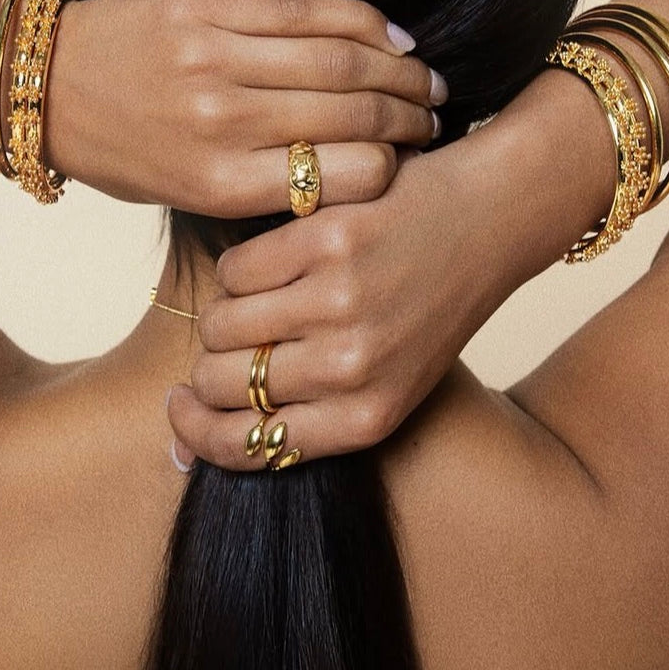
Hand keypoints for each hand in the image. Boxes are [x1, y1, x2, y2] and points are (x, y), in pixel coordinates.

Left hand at [43, 0, 446, 215]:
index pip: (342, 177)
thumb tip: (353, 176)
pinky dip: (359, 21)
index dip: (392, 170)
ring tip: (426, 79)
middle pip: (350, 115)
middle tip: (438, 118)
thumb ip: (262, 189)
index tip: (412, 166)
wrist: (44, 85)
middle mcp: (223, 123)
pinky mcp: (206, 5)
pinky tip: (390, 36)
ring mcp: (215, 58)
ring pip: (338, 58)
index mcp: (219, 185)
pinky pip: (303, 8)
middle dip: (408, 116)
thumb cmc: (121, 154)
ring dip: (398, 68)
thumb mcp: (186, 197)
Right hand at [166, 69, 608, 468]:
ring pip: (218, 324)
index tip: (178, 406)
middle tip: (235, 340)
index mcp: (368, 418)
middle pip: (218, 383)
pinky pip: (235, 270)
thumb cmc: (426, 311)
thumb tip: (178, 444)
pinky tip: (282, 259)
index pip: (245, 447)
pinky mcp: (327, 240)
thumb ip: (299, 418)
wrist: (490, 222)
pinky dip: (243, 267)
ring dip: (226, 312)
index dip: (195, 431)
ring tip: (267, 296)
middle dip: (210, 364)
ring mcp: (340, 302)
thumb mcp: (384, 386)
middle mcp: (354, 368)